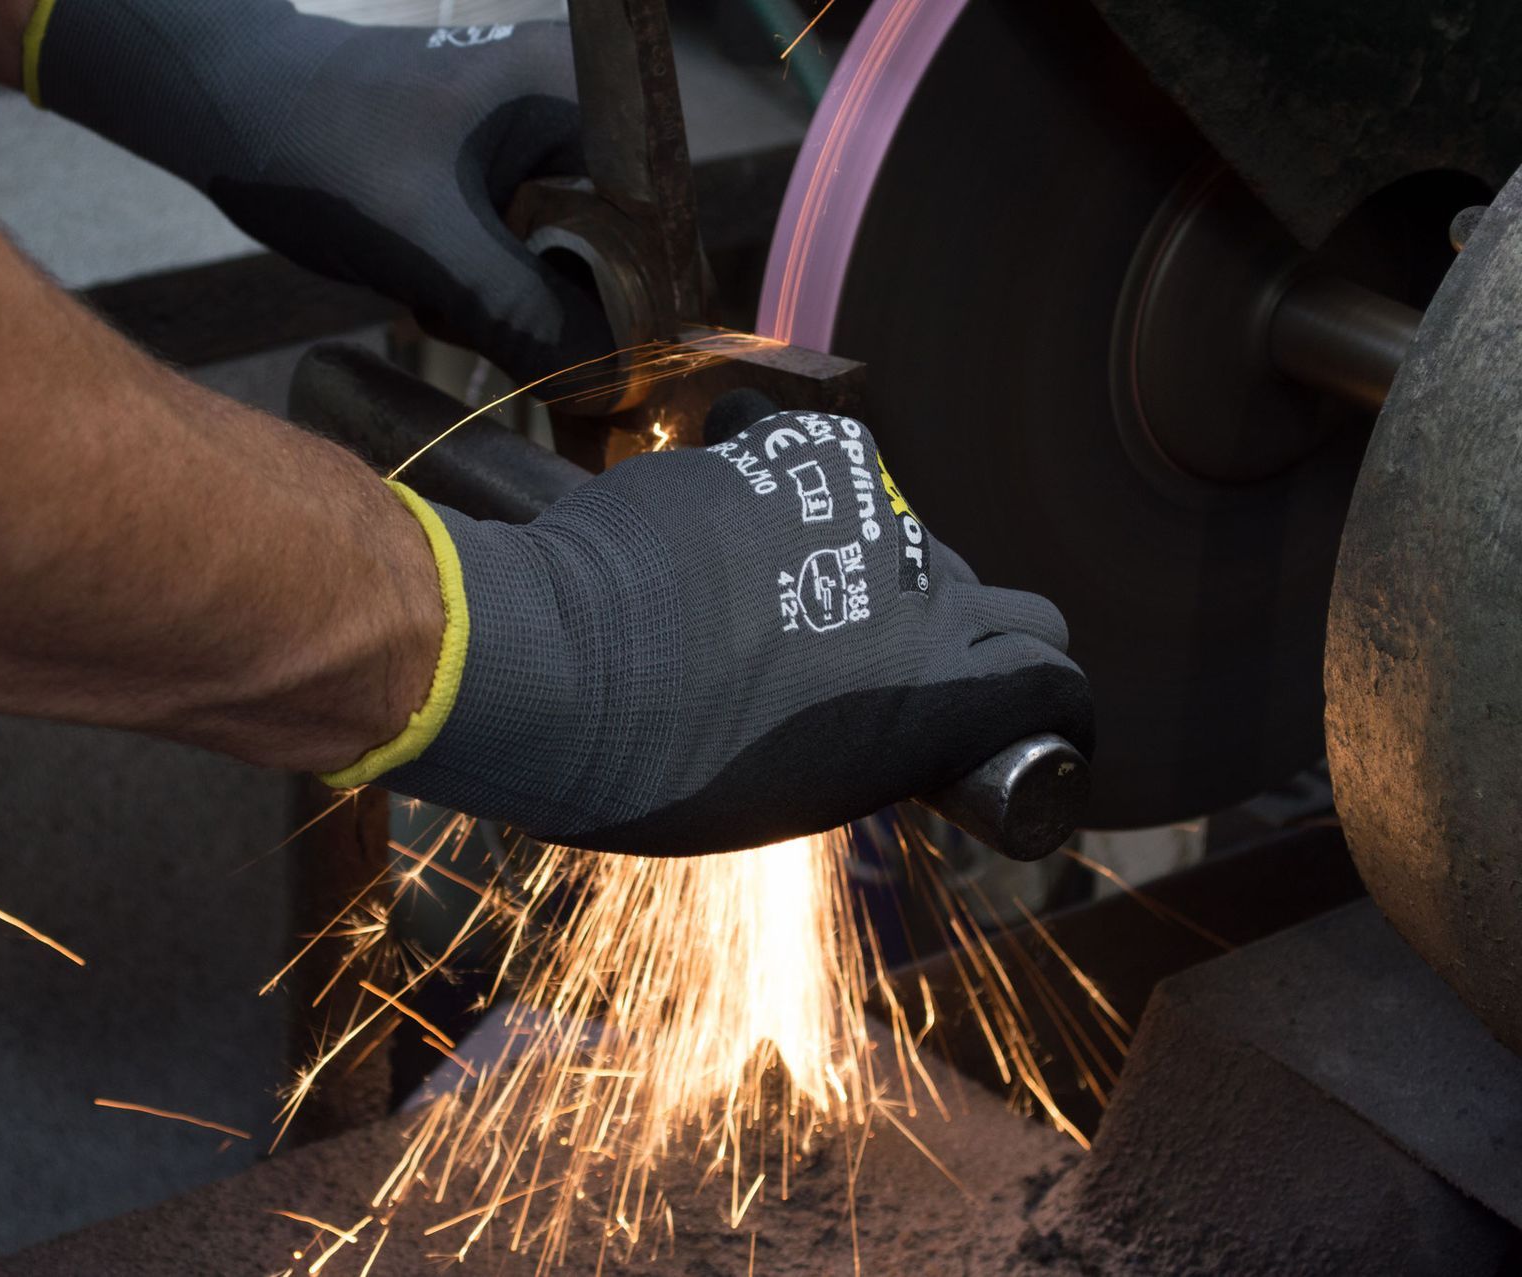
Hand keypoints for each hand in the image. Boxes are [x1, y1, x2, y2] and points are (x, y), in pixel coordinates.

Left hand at [31, 1, 610, 383]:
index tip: (612, 366)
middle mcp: (568, 111)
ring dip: (515, 309)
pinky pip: (520, 260)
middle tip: (485, 323)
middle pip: (616, 246)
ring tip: (441, 299)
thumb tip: (609, 383)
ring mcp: (527, 147)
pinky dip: (484, 296)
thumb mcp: (430, 245)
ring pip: (564, 264)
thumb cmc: (321, 149)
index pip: (659, 215)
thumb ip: (525, 314)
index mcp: (577, 93)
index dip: (642, 298)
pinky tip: (430, 295)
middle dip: (562, 307)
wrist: (226, 111)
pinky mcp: (489, 183)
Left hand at [325, 409, 1094, 854]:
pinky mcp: (797, 455)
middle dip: (972, 632)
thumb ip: (878, 736)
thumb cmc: (662, 766)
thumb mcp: (802, 789)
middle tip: (896, 661)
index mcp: (941, 693)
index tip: (1028, 713)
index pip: (1053, 675)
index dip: (1047, 701)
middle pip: (1004, 600)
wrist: (565, 671)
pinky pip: (823, 469)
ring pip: (908, 535)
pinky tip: (732, 532)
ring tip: (778, 603)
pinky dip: (793, 497)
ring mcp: (863, 515)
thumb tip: (886, 704)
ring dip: (868, 568)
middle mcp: (925, 592)